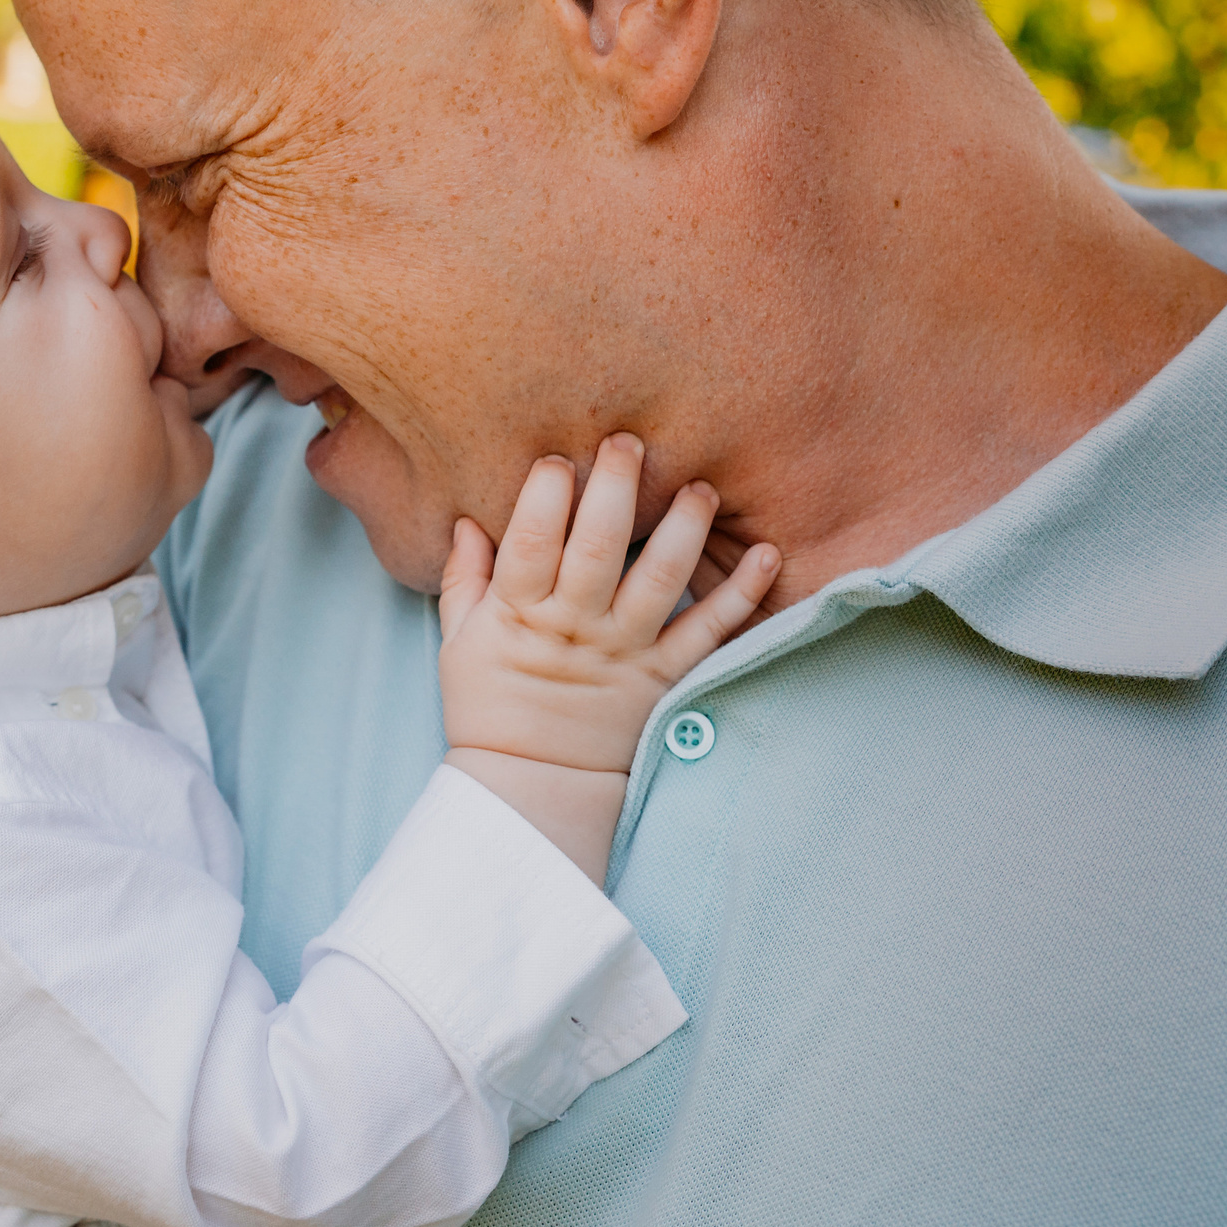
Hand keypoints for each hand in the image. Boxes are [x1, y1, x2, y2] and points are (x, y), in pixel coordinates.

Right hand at [439, 435, 777, 776]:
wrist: (532, 785)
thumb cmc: (489, 707)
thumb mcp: (458, 642)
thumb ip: (463, 578)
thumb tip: (466, 520)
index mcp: (518, 614)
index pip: (531, 541)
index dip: (544, 494)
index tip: (558, 457)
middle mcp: (575, 626)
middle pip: (598, 547)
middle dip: (615, 487)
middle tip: (629, 441)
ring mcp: (624, 651)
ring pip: (660, 579)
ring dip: (684, 528)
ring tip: (701, 486)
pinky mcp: (664, 676)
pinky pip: (709, 631)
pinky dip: (742, 594)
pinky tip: (767, 554)